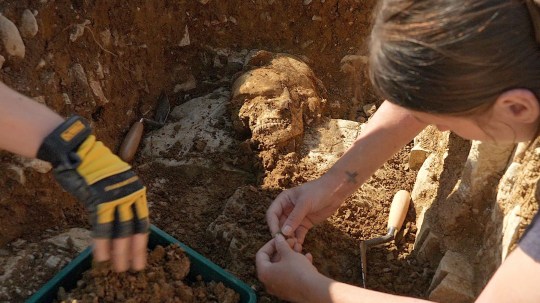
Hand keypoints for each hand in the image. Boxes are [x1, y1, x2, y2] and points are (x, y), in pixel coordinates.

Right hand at [38, 116, 148, 271]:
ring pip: (121, 229)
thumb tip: (117, 216)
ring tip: (119, 267)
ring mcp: (116, 196)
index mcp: (135, 189)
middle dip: (135, 250)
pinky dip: (102, 242)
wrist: (77, 149)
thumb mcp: (112, 182)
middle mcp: (130, 193)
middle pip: (136, 227)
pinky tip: (102, 256)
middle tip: (136, 267)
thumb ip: (118, 198)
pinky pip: (102, 225)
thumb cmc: (92, 166)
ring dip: (120, 251)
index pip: (142, 219)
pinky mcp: (100, 199)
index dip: (141, 239)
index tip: (140, 254)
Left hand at [256, 234, 316, 301]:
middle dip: (283, 250)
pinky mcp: (290, 292)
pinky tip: (307, 257)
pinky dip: (296, 266)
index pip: (261, 254)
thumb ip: (281, 244)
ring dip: (291, 256)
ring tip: (300, 248)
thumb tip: (277, 238)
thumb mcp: (288, 254)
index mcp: (264, 273)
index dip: (270, 244)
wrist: (313, 290)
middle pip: (273, 261)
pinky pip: (290, 275)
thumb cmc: (298, 271)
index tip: (280, 238)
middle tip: (292, 242)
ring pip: (283, 268)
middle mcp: (268, 282)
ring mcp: (279, 288)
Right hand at [267, 176, 343, 243]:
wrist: (335, 192)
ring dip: (290, 239)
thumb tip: (284, 232)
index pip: (272, 214)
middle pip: (279, 224)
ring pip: (289, 231)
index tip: (276, 235)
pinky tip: (299, 247)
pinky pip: (298, 234)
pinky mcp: (305, 224)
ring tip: (293, 247)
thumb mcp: (305, 203)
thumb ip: (294, 218)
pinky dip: (298, 240)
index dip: (272, 224)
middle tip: (284, 245)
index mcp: (283, 200)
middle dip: (282, 235)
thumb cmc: (318, 191)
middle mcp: (287, 209)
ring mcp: (296, 218)